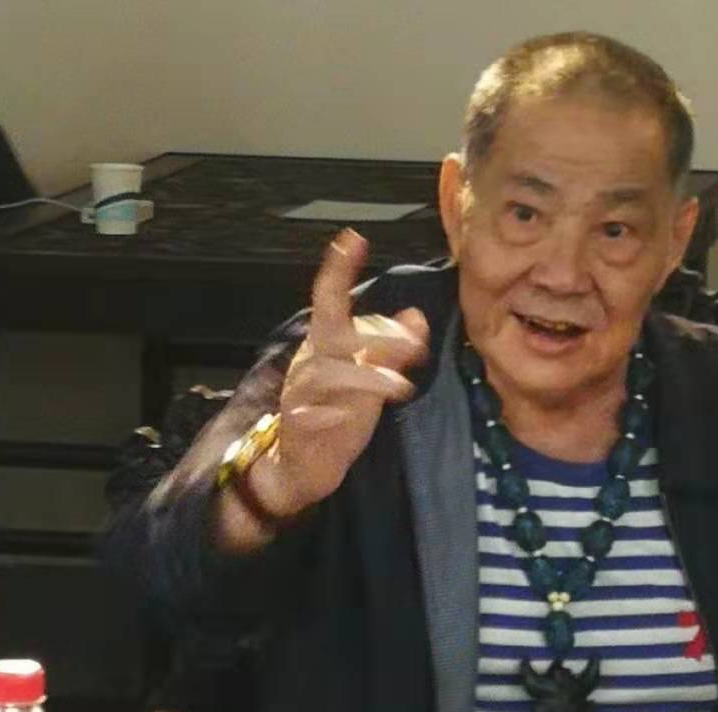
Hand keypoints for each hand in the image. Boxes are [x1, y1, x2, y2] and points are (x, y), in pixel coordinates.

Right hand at [263, 229, 429, 516]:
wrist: (302, 465)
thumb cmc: (337, 415)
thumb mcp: (370, 381)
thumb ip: (392, 350)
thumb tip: (417, 317)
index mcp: (324, 345)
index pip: (329, 300)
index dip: (339, 270)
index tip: (354, 239)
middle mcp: (310, 363)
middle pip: (332, 330)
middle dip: (375, 333)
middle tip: (415, 345)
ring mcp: (301, 394)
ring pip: (328, 373)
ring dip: (369, 377)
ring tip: (403, 388)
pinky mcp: (300, 426)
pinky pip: (311, 415)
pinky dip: (332, 415)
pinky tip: (350, 417)